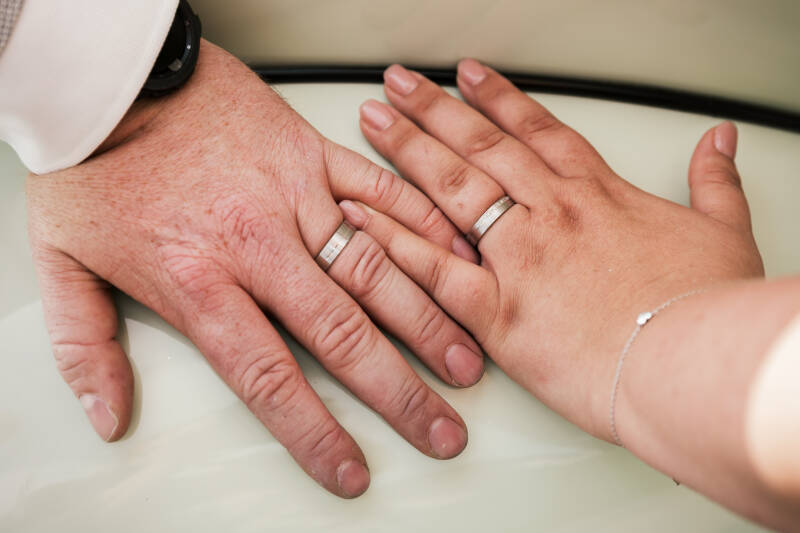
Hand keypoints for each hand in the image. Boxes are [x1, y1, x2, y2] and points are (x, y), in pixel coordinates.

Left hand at [26, 42, 484, 497]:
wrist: (119, 76)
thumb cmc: (94, 162)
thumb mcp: (61, 261)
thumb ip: (83, 348)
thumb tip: (109, 415)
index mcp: (199, 279)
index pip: (269, 376)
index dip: (314, 433)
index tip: (350, 470)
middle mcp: (258, 244)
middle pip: (344, 334)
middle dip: (401, 393)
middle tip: (442, 430)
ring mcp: (294, 195)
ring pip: (377, 269)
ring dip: (428, 320)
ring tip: (467, 360)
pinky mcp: (312, 153)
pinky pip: (381, 191)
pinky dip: (423, 224)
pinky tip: (458, 255)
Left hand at [343, 60, 763, 439]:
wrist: (688, 365)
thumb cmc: (705, 309)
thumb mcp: (724, 234)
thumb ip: (715, 183)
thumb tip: (719, 143)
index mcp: (596, 196)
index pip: (537, 130)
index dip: (500, 98)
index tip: (469, 75)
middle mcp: (548, 215)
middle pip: (481, 147)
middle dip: (434, 110)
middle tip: (399, 83)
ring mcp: (516, 257)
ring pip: (449, 188)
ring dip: (406, 150)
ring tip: (372, 120)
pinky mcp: (495, 310)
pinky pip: (428, 267)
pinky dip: (389, 239)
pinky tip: (357, 214)